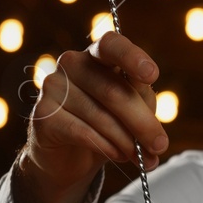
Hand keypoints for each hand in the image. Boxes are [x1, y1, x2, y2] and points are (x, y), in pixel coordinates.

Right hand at [12, 32, 165, 202]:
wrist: (67, 156)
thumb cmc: (105, 125)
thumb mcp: (131, 112)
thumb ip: (143, 110)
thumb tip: (155, 135)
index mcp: (97, 55)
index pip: (112, 45)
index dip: (132, 57)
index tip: (152, 76)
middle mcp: (72, 63)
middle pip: (113, 90)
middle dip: (142, 122)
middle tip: (160, 145)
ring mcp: (53, 86)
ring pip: (100, 115)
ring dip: (126, 141)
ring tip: (140, 157)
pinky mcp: (43, 113)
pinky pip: (81, 131)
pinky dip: (105, 147)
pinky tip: (117, 155)